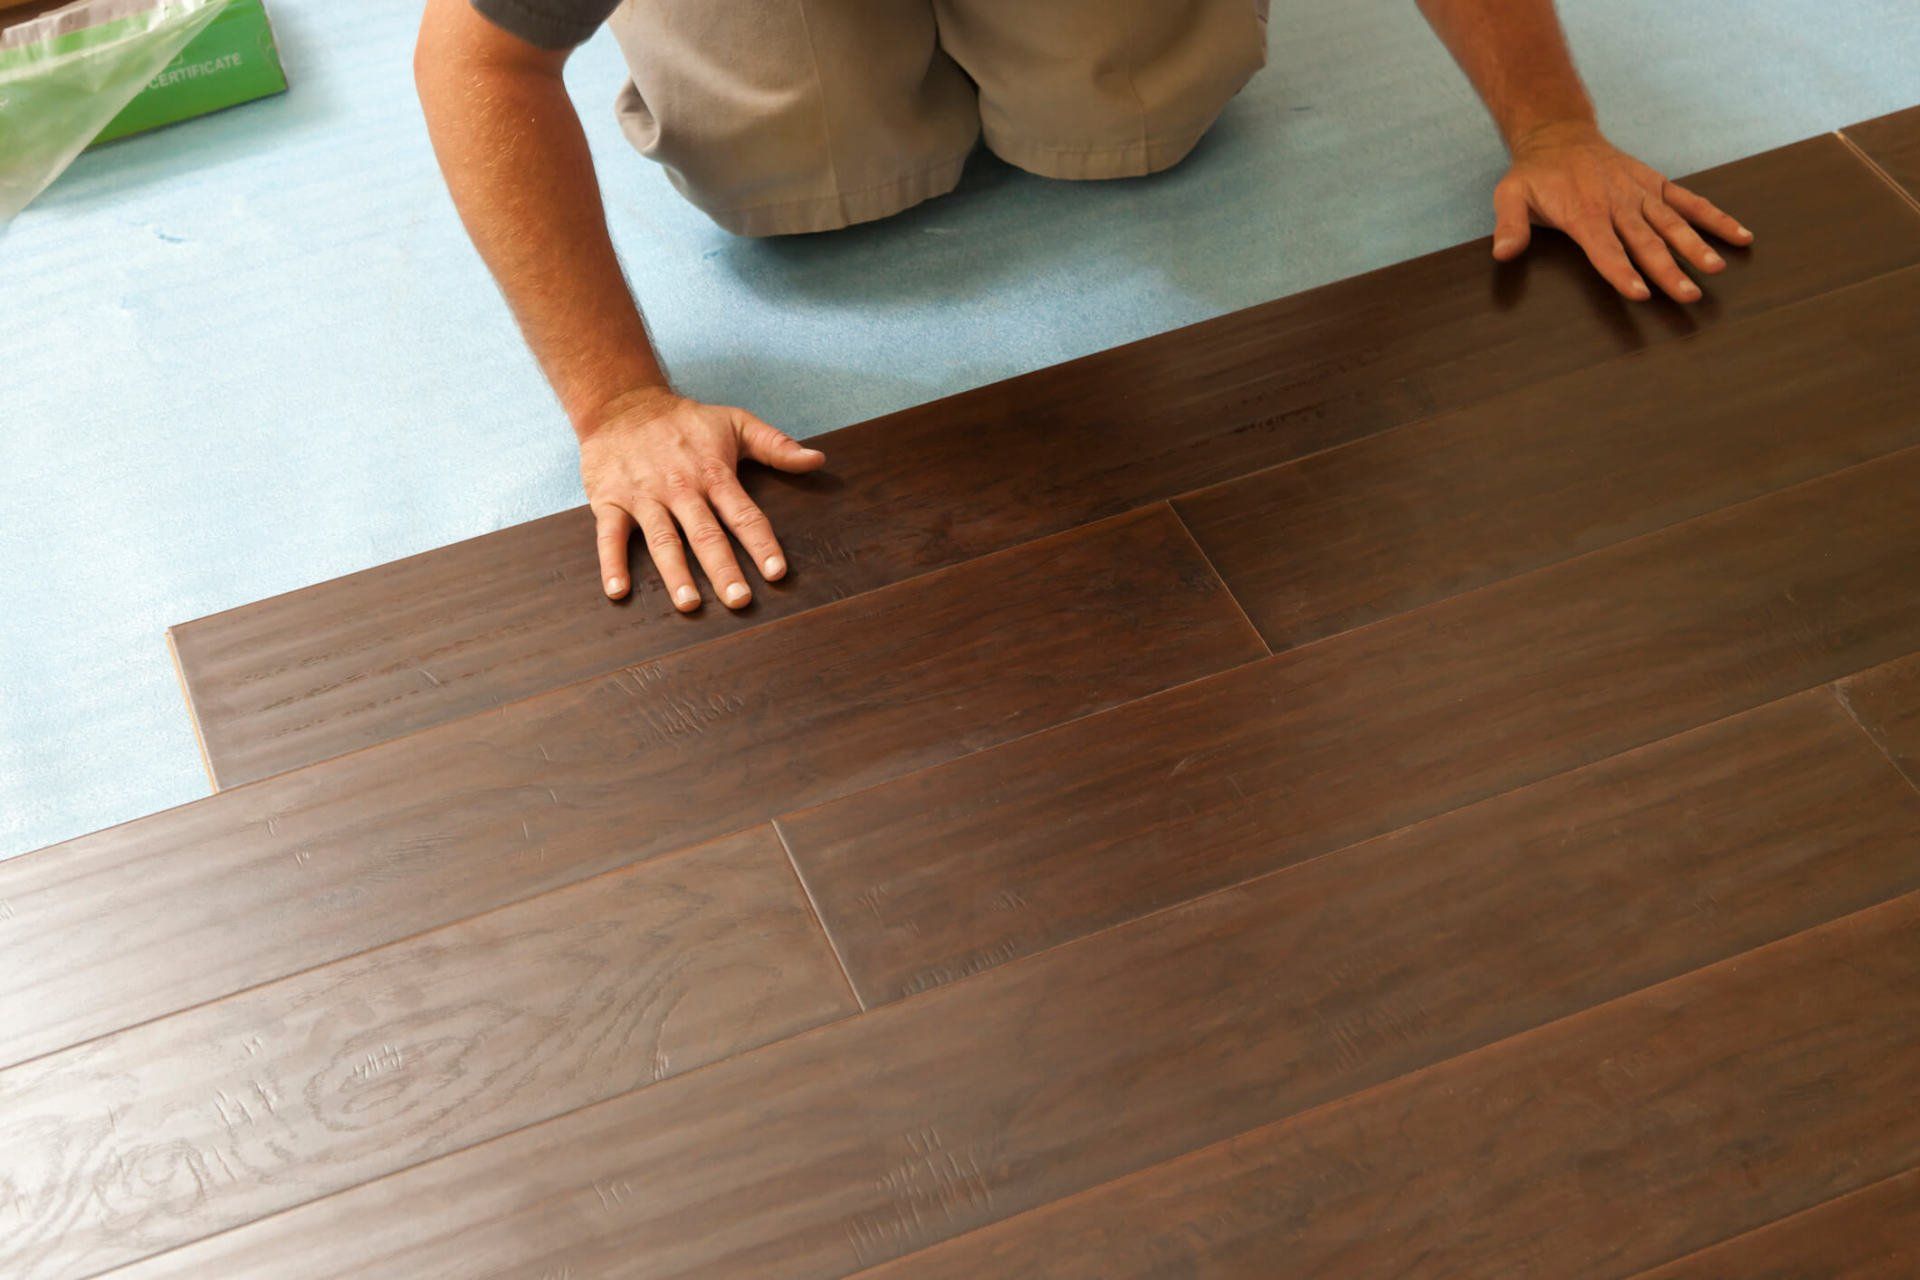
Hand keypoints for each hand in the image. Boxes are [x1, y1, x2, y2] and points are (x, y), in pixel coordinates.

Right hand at [579, 386, 826, 608]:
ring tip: (689, 604)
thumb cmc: (685, 421)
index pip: (744, 514)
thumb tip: (817, 460)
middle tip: (739, 600)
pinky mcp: (610, 500)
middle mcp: (681, 488)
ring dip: (675, 573)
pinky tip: (618, 591)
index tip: (777, 573)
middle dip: (723, 569)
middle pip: (706, 534)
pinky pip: (609, 535)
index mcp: (713, 473)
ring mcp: (644, 496)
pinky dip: (612, 563)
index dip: (762, 544)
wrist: (621, 404)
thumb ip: (776, 445)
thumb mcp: (735, 422)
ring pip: (662, 539)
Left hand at [1491, 121, 1753, 302]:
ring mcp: (1641, 194)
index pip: (1605, 249)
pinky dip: (1715, 218)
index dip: (1621, 271)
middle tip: (1688, 295)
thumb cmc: (1535, 175)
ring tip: (1715, 269)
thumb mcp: (1509, 196)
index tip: (1640, 293)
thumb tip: (1502, 253)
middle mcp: (1618, 204)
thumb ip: (1509, 225)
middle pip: (1646, 242)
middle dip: (1668, 270)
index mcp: (1584, 213)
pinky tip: (1740, 237)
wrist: (1560, 136)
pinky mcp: (1657, 186)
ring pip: (1672, 224)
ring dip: (1695, 247)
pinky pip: (1690, 203)